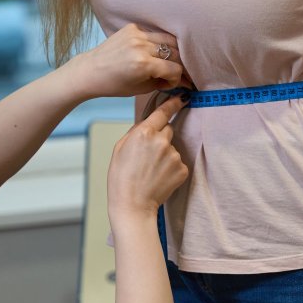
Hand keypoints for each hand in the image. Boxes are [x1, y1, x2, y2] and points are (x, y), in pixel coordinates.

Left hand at [63, 23, 190, 99]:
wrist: (90, 70)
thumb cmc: (114, 84)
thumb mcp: (141, 89)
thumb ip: (164, 82)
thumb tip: (183, 80)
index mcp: (143, 64)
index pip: (175, 69)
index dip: (177, 79)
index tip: (172, 83)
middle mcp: (141, 46)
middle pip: (175, 53)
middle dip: (178, 65)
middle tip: (175, 72)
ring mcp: (136, 34)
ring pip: (168, 40)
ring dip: (171, 52)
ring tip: (167, 61)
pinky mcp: (132, 28)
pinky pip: (154, 34)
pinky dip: (157, 43)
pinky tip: (152, 52)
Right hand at [108, 95, 188, 221]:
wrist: (133, 204)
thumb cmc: (121, 177)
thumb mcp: (120, 148)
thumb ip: (136, 131)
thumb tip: (147, 124)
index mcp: (144, 133)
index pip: (162, 113)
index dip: (173, 104)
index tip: (182, 98)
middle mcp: (162, 141)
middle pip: (167, 131)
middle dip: (160, 138)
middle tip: (147, 156)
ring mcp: (174, 156)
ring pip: (172, 148)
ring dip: (164, 155)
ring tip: (150, 171)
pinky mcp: (182, 169)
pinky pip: (178, 163)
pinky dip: (171, 169)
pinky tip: (159, 178)